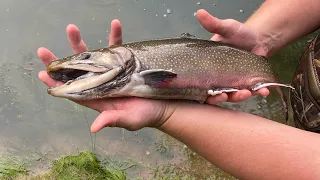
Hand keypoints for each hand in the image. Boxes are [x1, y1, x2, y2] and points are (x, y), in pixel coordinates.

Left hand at [37, 20, 175, 131]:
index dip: (56, 83)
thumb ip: (112, 120)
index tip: (42, 72)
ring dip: (81, 43)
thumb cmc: (144, 116)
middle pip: (75, 71)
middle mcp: (100, 84)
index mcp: (97, 98)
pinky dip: (115, 36)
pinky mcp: (124, 64)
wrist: (162, 105)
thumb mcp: (128, 120)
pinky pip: (117, 48)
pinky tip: (116, 24)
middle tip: (43, 50)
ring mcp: (111, 72)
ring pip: (92, 56)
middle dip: (60, 60)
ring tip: (71, 27)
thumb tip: (94, 127)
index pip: (72, 90)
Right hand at [196, 9, 269, 104]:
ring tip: (247, 93)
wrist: (259, 38)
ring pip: (232, 96)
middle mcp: (218, 78)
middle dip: (220, 98)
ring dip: (239, 97)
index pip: (201, 83)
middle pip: (215, 94)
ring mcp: (233, 83)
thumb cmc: (239, 33)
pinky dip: (257, 93)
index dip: (203, 90)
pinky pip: (250, 92)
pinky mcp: (247, 84)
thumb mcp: (227, 27)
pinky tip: (263, 92)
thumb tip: (199, 13)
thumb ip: (213, 24)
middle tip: (226, 95)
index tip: (208, 91)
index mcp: (208, 67)